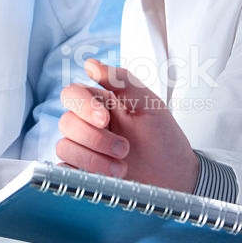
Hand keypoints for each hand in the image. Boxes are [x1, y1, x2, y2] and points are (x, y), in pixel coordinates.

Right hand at [57, 59, 198, 192]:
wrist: (176, 178)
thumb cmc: (164, 140)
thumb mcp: (149, 105)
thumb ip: (122, 80)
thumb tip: (90, 64)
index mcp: (101, 104)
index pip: (72, 93)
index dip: (83, 105)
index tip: (105, 119)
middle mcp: (89, 125)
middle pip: (66, 122)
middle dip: (95, 138)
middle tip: (124, 149)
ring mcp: (85, 150)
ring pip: (64, 147)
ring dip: (92, 159)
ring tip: (121, 168)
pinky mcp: (83, 173)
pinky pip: (65, 170)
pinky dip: (83, 173)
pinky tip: (106, 178)